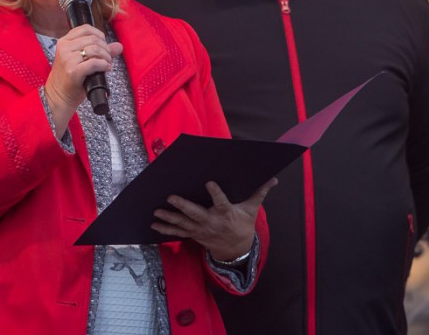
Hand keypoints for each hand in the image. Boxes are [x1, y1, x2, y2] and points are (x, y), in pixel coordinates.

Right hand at [43, 24, 122, 135]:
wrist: (58, 96)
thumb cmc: (70, 77)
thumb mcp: (82, 59)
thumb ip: (100, 51)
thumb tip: (119, 46)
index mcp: (64, 41)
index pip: (86, 28)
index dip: (100, 35)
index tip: (103, 45)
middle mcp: (64, 47)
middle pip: (94, 39)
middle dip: (105, 49)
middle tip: (107, 58)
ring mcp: (68, 59)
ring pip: (95, 49)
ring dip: (106, 57)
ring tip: (107, 64)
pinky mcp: (73, 71)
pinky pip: (94, 63)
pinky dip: (104, 65)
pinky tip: (105, 69)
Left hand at [152, 177, 276, 259]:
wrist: (236, 250)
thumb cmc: (243, 225)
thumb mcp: (252, 210)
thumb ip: (260, 193)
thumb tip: (274, 179)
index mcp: (226, 213)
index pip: (220, 202)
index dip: (215, 193)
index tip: (209, 182)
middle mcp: (211, 222)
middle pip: (195, 213)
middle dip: (182, 205)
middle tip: (171, 197)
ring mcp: (200, 230)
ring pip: (182, 223)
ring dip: (168, 218)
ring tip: (156, 211)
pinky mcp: (194, 234)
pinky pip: (178, 232)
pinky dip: (165, 229)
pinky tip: (154, 225)